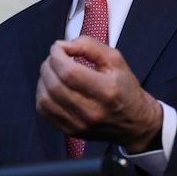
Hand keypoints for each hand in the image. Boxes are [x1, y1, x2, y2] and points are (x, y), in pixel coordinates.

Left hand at [36, 37, 161, 152]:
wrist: (134, 122)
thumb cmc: (125, 89)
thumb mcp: (115, 60)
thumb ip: (89, 46)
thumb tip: (64, 45)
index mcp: (106, 91)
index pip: (69, 72)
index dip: (57, 56)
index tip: (58, 48)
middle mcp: (92, 111)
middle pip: (54, 85)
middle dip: (48, 65)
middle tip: (54, 58)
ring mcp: (79, 124)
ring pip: (45, 100)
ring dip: (43, 80)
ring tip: (52, 71)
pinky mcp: (70, 130)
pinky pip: (44, 112)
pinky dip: (42, 95)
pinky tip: (51, 87)